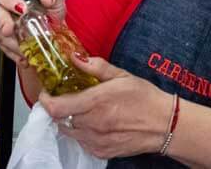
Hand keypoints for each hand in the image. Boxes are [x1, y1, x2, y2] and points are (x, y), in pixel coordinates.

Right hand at [0, 0, 63, 68]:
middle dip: (2, 23)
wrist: (50, 23)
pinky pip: (3, 46)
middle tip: (10, 29)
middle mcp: (0, 4)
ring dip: (10, 42)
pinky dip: (13, 54)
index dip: (8, 0)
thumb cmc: (46, 5)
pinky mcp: (2, 37)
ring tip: (24, 49)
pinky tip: (23, 57)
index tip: (22, 8)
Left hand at [39, 54, 172, 159]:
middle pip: (60, 119)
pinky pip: (82, 142)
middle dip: (60, 108)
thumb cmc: (145, 97)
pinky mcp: (102, 152)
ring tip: (84, 110)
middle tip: (68, 98)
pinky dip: (82, 133)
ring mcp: (97, 141)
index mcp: (95, 103)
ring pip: (69, 132)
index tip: (46, 92)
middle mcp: (93, 124)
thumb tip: (75, 57)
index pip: (56, 107)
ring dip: (70, 121)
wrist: (165, 125)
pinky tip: (95, 123)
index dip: (45, 100)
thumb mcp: (121, 75)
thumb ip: (95, 67)